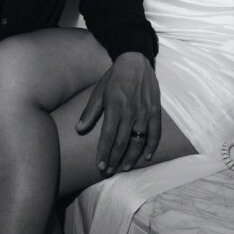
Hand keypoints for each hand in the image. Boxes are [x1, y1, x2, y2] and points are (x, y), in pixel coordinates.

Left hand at [75, 52, 160, 173]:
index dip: (103, 153)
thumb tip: (78, 129)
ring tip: (125, 168)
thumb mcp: (98, 92)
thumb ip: (90, 112)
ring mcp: (144, 112)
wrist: (135, 61)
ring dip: (132, 157)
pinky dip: (152, 146)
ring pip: (139, 141)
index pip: (108, 136)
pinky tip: (146, 156)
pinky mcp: (155, 111)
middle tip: (109, 171)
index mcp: (115, 108)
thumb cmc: (114, 78)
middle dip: (115, 159)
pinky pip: (155, 132)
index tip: (99, 166)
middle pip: (123, 142)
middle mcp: (130, 112)